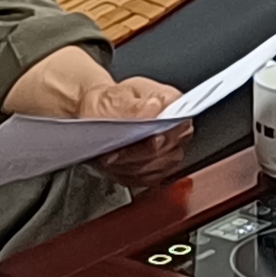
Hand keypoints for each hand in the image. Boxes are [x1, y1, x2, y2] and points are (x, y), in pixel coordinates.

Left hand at [9, 48, 191, 180]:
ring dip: (131, 168)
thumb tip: (153, 108)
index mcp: (171, 103)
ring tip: (110, 159)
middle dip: (139, 157)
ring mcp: (168, 148)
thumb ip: (134, 105)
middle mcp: (174, 127)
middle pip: (169, 152)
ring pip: (159, 168)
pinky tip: (115, 167)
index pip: (179, 127)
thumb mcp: (114, 98)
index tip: (147, 143)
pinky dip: (130, 176)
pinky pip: (150, 178)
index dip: (163, 139)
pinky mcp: (157, 164)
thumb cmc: (107, 101)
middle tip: (114, 154)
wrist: (96, 111)